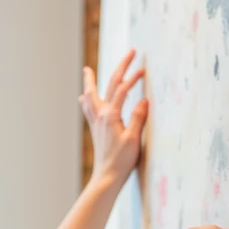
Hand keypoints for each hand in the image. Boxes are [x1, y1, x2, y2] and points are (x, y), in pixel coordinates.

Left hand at [81, 49, 148, 188]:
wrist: (107, 176)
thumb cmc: (122, 160)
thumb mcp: (134, 139)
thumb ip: (138, 117)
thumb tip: (143, 99)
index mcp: (110, 115)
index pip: (122, 89)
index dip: (133, 77)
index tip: (144, 69)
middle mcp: (100, 115)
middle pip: (109, 85)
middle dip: (120, 67)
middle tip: (130, 52)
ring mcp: (96, 121)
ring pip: (92, 95)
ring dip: (91, 81)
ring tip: (87, 70)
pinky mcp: (96, 129)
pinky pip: (88, 108)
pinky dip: (87, 99)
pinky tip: (84, 98)